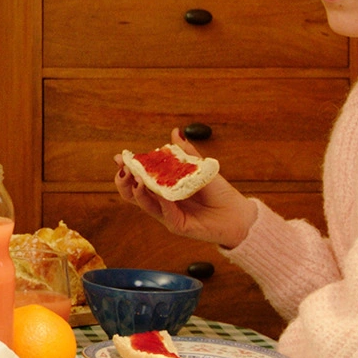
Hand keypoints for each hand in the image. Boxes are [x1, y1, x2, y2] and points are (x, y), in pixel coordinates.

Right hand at [113, 128, 256, 248]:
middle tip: (124, 168)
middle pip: (133, 194)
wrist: (238, 214)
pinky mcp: (178, 225)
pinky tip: (159, 191)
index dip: (127, 168)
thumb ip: (185, 153)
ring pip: (144, 204)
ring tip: (136, 178)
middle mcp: (162, 202)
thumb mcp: (199, 168)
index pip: (138, 178)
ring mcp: (168, 215)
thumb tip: (175, 132)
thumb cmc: (219, 192)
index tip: (119, 157)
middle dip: (124, 180)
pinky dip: (160, 200)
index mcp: (164, 189)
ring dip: (137, 190)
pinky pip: (164, 212)